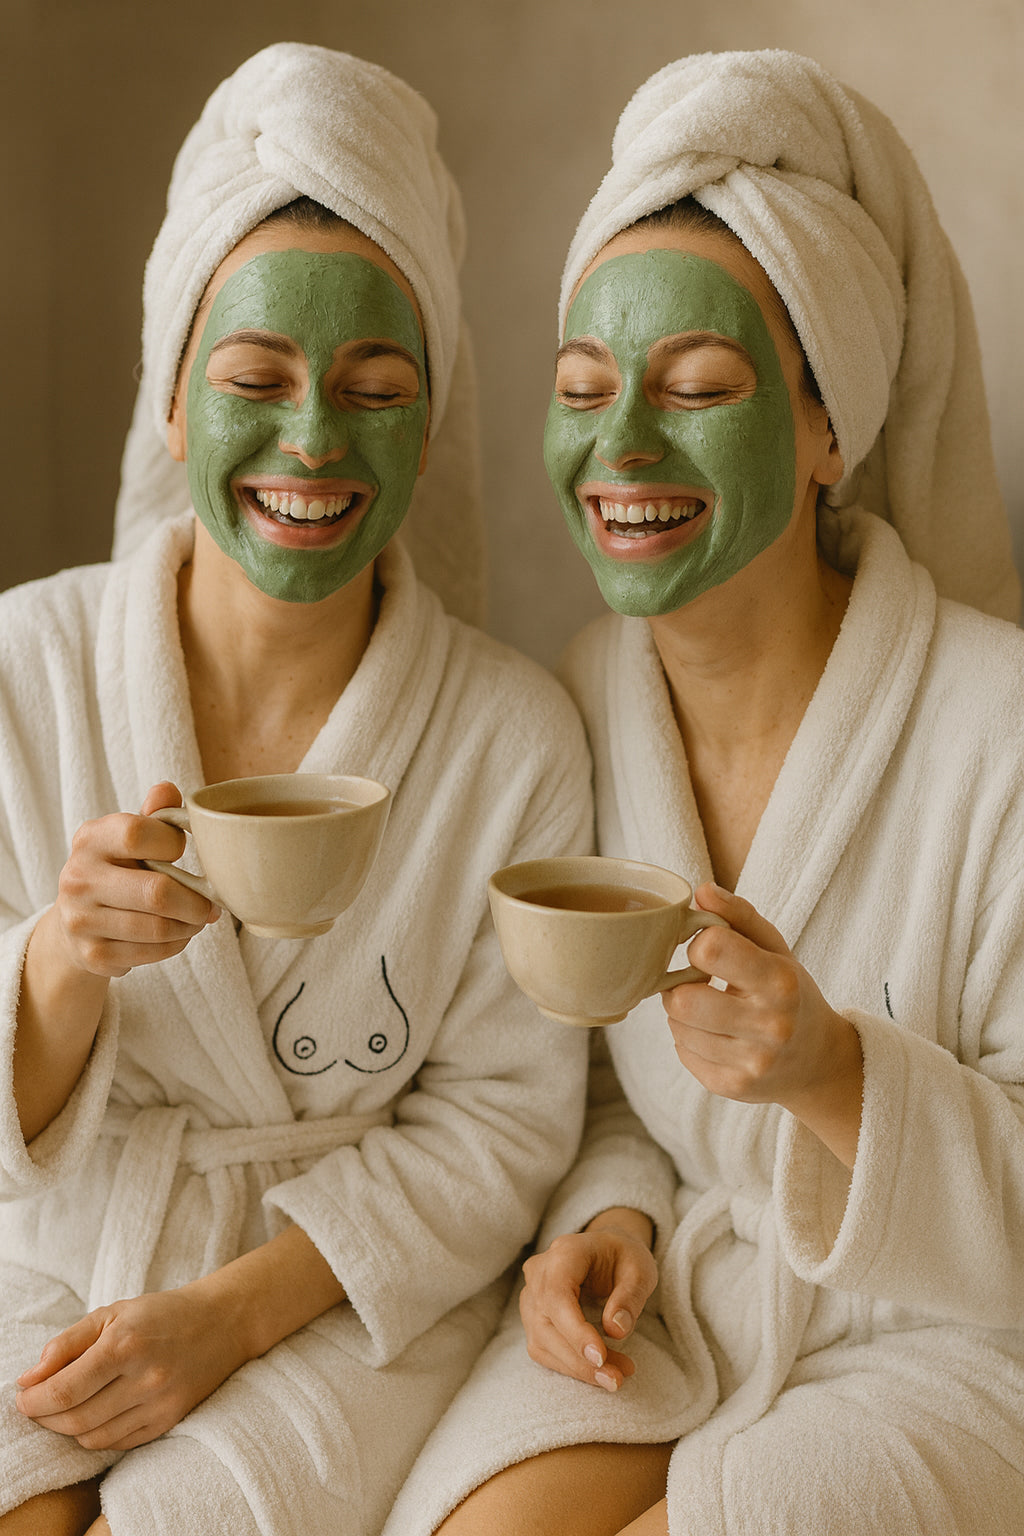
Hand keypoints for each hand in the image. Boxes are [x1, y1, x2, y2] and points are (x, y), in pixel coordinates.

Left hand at [14, 1283, 248, 1450]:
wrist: (221, 1323)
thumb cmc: (160, 1314)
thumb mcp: (111, 1313)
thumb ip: (65, 1345)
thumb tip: (27, 1379)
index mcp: (125, 1344)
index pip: (63, 1391)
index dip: (33, 1401)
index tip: (23, 1396)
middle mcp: (144, 1378)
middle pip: (74, 1420)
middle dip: (45, 1417)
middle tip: (37, 1404)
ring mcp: (159, 1404)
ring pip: (93, 1438)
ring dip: (68, 1429)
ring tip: (66, 1408)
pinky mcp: (169, 1421)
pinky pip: (117, 1443)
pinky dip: (96, 1435)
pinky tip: (95, 1414)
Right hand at [52, 781, 219, 978]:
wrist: (74, 924)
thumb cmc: (116, 870)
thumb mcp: (126, 837)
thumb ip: (151, 815)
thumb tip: (168, 790)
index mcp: (90, 838)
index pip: (139, 833)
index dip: (174, 843)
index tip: (183, 852)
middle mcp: (78, 877)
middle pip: (157, 892)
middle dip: (196, 901)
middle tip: (211, 904)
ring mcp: (81, 919)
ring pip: (159, 928)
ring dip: (189, 926)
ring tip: (197, 920)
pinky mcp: (92, 954)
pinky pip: (151, 953)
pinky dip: (174, 946)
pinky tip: (176, 935)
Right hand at [520, 1212, 657, 1391]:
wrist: (607, 1250)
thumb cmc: (624, 1256)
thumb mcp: (640, 1270)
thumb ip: (630, 1297)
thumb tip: (615, 1331)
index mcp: (565, 1253)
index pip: (558, 1296)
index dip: (575, 1331)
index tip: (601, 1358)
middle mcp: (540, 1272)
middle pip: (547, 1323)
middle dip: (580, 1359)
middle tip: (616, 1378)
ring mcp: (532, 1295)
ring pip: (542, 1341)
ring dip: (577, 1367)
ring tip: (614, 1377)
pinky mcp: (533, 1316)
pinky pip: (543, 1348)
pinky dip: (570, 1365)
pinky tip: (598, 1371)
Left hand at [667, 884, 862, 1165]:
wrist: (820, 1062)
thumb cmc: (792, 993)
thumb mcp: (776, 948)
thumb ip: (739, 915)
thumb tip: (701, 889)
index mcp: (780, 981)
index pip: (709, 950)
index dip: (699, 945)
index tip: (710, 951)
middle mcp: (770, 1025)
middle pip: (681, 999)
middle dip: (681, 985)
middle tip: (698, 983)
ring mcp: (751, 1062)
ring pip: (676, 1027)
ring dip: (683, 1014)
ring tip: (710, 1010)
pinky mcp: (733, 1087)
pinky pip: (682, 1054)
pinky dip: (690, 1040)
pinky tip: (716, 1035)